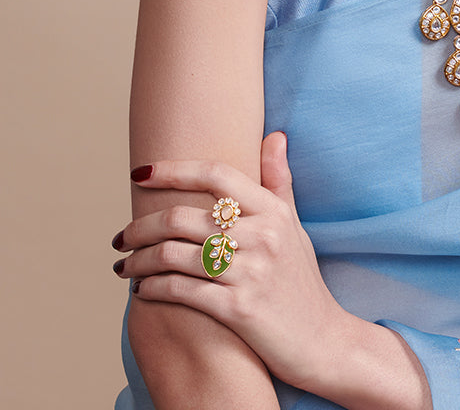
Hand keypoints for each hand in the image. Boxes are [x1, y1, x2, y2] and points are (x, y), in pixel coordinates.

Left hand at [113, 133, 355, 394]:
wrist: (322, 339)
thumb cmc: (301, 279)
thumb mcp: (293, 225)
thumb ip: (279, 181)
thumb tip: (275, 135)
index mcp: (273, 210)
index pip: (216, 174)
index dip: (173, 170)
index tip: (140, 172)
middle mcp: (262, 235)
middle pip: (183, 217)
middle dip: (141, 227)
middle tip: (122, 236)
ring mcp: (250, 271)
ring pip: (174, 255)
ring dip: (138, 260)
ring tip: (124, 265)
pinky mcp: (238, 308)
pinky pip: (181, 290)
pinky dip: (152, 288)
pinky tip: (142, 289)